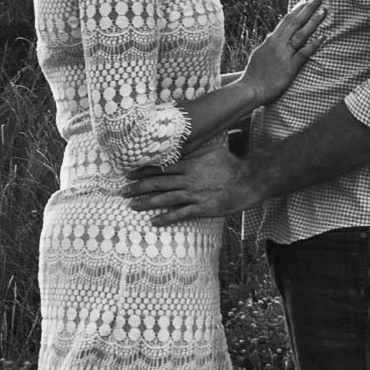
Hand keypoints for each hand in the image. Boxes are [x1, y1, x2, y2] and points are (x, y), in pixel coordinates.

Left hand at [128, 139, 250, 222]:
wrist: (248, 180)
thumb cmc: (231, 164)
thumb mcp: (211, 151)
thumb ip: (195, 152)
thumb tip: (183, 148)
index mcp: (189, 165)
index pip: (160, 168)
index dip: (143, 171)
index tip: (129, 174)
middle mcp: (188, 179)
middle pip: (157, 183)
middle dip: (137, 187)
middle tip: (121, 191)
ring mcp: (194, 194)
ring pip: (165, 198)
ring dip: (146, 202)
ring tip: (132, 206)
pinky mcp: (202, 208)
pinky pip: (180, 214)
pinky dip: (165, 218)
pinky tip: (153, 221)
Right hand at [239, 0, 327, 103]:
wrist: (250, 89)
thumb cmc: (254, 74)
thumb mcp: (260, 53)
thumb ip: (268, 44)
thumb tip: (273, 36)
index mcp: (270, 40)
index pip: (286, 20)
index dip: (298, 9)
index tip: (307, 0)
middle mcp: (277, 44)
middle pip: (295, 22)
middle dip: (308, 8)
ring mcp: (283, 54)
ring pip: (300, 34)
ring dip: (313, 22)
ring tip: (324, 12)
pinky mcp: (289, 67)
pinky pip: (303, 53)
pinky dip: (313, 44)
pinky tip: (323, 37)